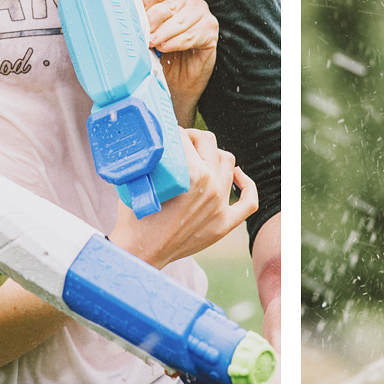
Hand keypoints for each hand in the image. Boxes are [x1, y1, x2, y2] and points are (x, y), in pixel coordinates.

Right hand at [109, 129, 256, 268]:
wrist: (140, 253)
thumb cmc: (135, 216)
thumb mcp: (141, 180)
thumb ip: (152, 157)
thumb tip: (155, 136)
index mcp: (194, 175)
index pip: (187, 138)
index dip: (175, 130)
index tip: (167, 132)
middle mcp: (212, 187)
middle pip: (210, 144)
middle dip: (193, 137)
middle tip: (180, 141)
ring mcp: (220, 206)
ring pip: (229, 163)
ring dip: (214, 154)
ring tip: (200, 156)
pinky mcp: (224, 224)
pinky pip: (248, 201)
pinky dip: (246, 184)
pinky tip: (237, 175)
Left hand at [141, 0, 216, 126]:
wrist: (179, 80)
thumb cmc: (162, 53)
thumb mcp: (148, 34)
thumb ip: (141, 23)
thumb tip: (127, 20)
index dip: (143, 5)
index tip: (135, 19)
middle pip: (166, 6)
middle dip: (152, 22)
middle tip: (143, 35)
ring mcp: (201, 12)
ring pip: (180, 20)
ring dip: (163, 34)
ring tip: (153, 43)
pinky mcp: (210, 28)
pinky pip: (192, 34)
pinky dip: (176, 42)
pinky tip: (166, 48)